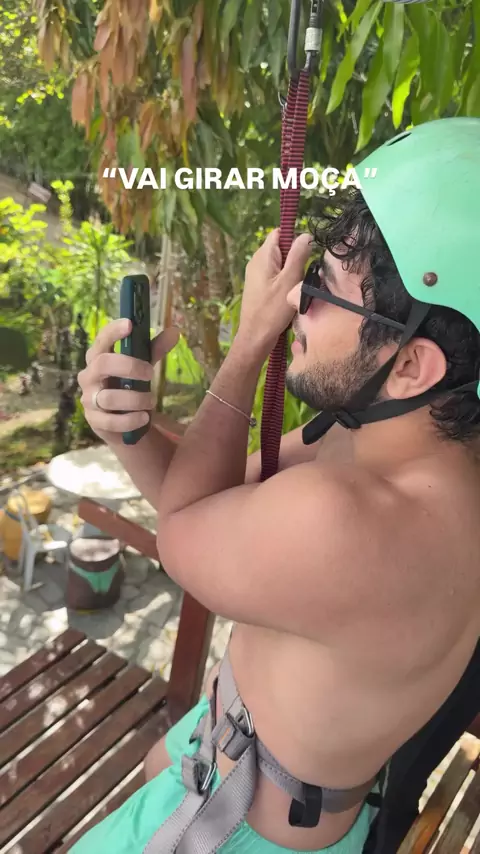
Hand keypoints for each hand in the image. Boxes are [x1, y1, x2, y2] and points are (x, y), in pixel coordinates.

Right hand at [78, 319, 179, 445]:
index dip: (113, 331)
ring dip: (136, 399)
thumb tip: (175, 332)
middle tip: (150, 373)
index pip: (102, 340)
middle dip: (130, 367)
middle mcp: (89, 376)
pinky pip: (111, 421)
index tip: (129, 324)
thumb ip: (155, 350)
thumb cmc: (129, 386)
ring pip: (109, 397)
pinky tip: (144, 418)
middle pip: (103, 364)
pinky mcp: (94, 421)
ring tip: (151, 401)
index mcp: (98, 357)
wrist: (121, 422)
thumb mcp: (143, 366)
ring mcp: (89, 399)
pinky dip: (131, 420)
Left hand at [236, 228, 312, 356]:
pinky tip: (289, 295)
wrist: (256, 337)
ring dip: (292, 272)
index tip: (306, 254)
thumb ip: (299, 255)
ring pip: (280, 264)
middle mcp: (256, 261)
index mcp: (263, 255)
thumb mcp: (290, 280)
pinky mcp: (259, 286)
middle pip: (281, 248)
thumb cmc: (273, 310)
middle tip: (302, 275)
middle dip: (295, 258)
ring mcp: (256, 274)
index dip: (295, 238)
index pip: (280, 233)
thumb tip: (306, 234)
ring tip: (296, 287)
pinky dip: (285, 282)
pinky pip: (276, 276)